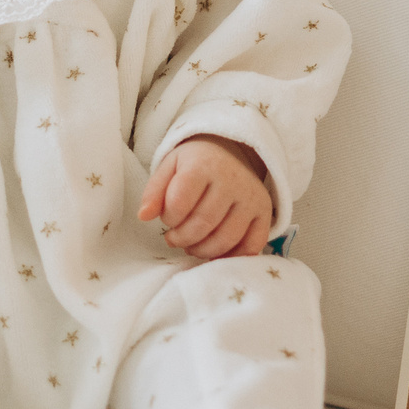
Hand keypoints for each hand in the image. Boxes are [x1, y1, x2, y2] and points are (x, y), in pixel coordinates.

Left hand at [138, 135, 272, 261]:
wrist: (229, 151)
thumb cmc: (193, 164)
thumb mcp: (168, 167)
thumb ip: (153, 191)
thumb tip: (144, 216)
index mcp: (203, 165)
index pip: (180, 202)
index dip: (169, 218)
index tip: (167, 218)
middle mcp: (232, 180)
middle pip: (203, 223)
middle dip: (183, 239)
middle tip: (175, 238)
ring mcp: (251, 197)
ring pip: (226, 238)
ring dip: (203, 251)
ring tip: (192, 245)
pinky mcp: (265, 212)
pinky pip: (251, 245)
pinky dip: (232, 256)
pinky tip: (216, 252)